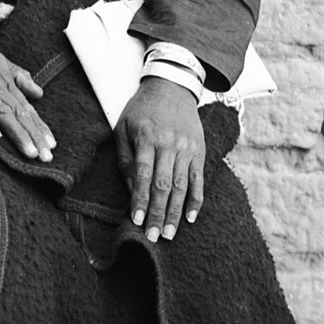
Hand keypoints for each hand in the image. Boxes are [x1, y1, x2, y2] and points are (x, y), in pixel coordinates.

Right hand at [0, 6, 55, 161]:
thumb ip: (19, 76)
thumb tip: (39, 93)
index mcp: (6, 80)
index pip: (26, 107)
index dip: (39, 126)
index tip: (51, 144)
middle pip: (19, 113)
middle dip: (34, 136)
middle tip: (47, 157)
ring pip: (4, 113)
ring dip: (18, 134)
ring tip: (30, 152)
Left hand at [115, 77, 203, 241]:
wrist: (172, 86)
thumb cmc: (142, 109)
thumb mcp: (124, 126)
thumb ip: (125, 158)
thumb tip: (131, 189)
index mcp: (147, 137)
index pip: (143, 175)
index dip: (140, 199)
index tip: (136, 221)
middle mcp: (169, 144)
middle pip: (164, 185)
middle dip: (157, 213)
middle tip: (153, 236)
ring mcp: (187, 148)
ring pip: (181, 186)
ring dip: (175, 212)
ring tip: (168, 233)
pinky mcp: (200, 150)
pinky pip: (198, 179)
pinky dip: (196, 200)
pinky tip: (190, 217)